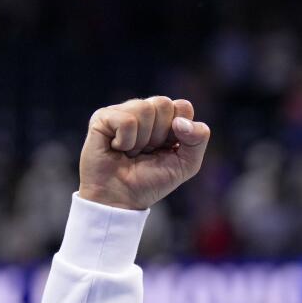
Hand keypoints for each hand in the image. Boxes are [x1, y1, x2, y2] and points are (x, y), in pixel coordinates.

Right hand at [78, 96, 210, 210]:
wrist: (122, 198)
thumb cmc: (153, 181)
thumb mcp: (187, 164)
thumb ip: (198, 139)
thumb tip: (180, 121)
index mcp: (166, 118)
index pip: (183, 106)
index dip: (180, 130)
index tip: (168, 148)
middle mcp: (144, 111)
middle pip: (163, 103)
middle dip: (160, 135)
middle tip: (148, 151)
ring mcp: (122, 112)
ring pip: (145, 109)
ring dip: (142, 140)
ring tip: (132, 152)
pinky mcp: (102, 117)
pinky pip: (126, 120)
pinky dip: (126, 141)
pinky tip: (118, 149)